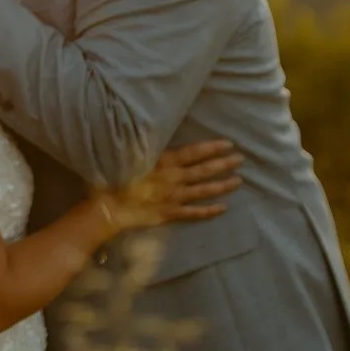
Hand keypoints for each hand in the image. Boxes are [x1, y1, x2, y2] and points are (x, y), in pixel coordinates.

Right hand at [93, 140, 243, 236]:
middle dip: (224, 164)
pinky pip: (193, 213)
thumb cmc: (116, 177)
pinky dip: (209, 211)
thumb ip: (150, 149)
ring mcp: (174, 198)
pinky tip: (223, 208)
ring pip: (203, 190)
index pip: (194, 153)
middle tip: (241, 159)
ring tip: (238, 181)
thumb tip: (158, 136)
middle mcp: (174, 179)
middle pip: (204, 171)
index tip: (229, 144)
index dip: (212, 148)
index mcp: (165, 162)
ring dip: (222, 185)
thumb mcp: (133, 156)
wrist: (108, 207)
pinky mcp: (170, 214)